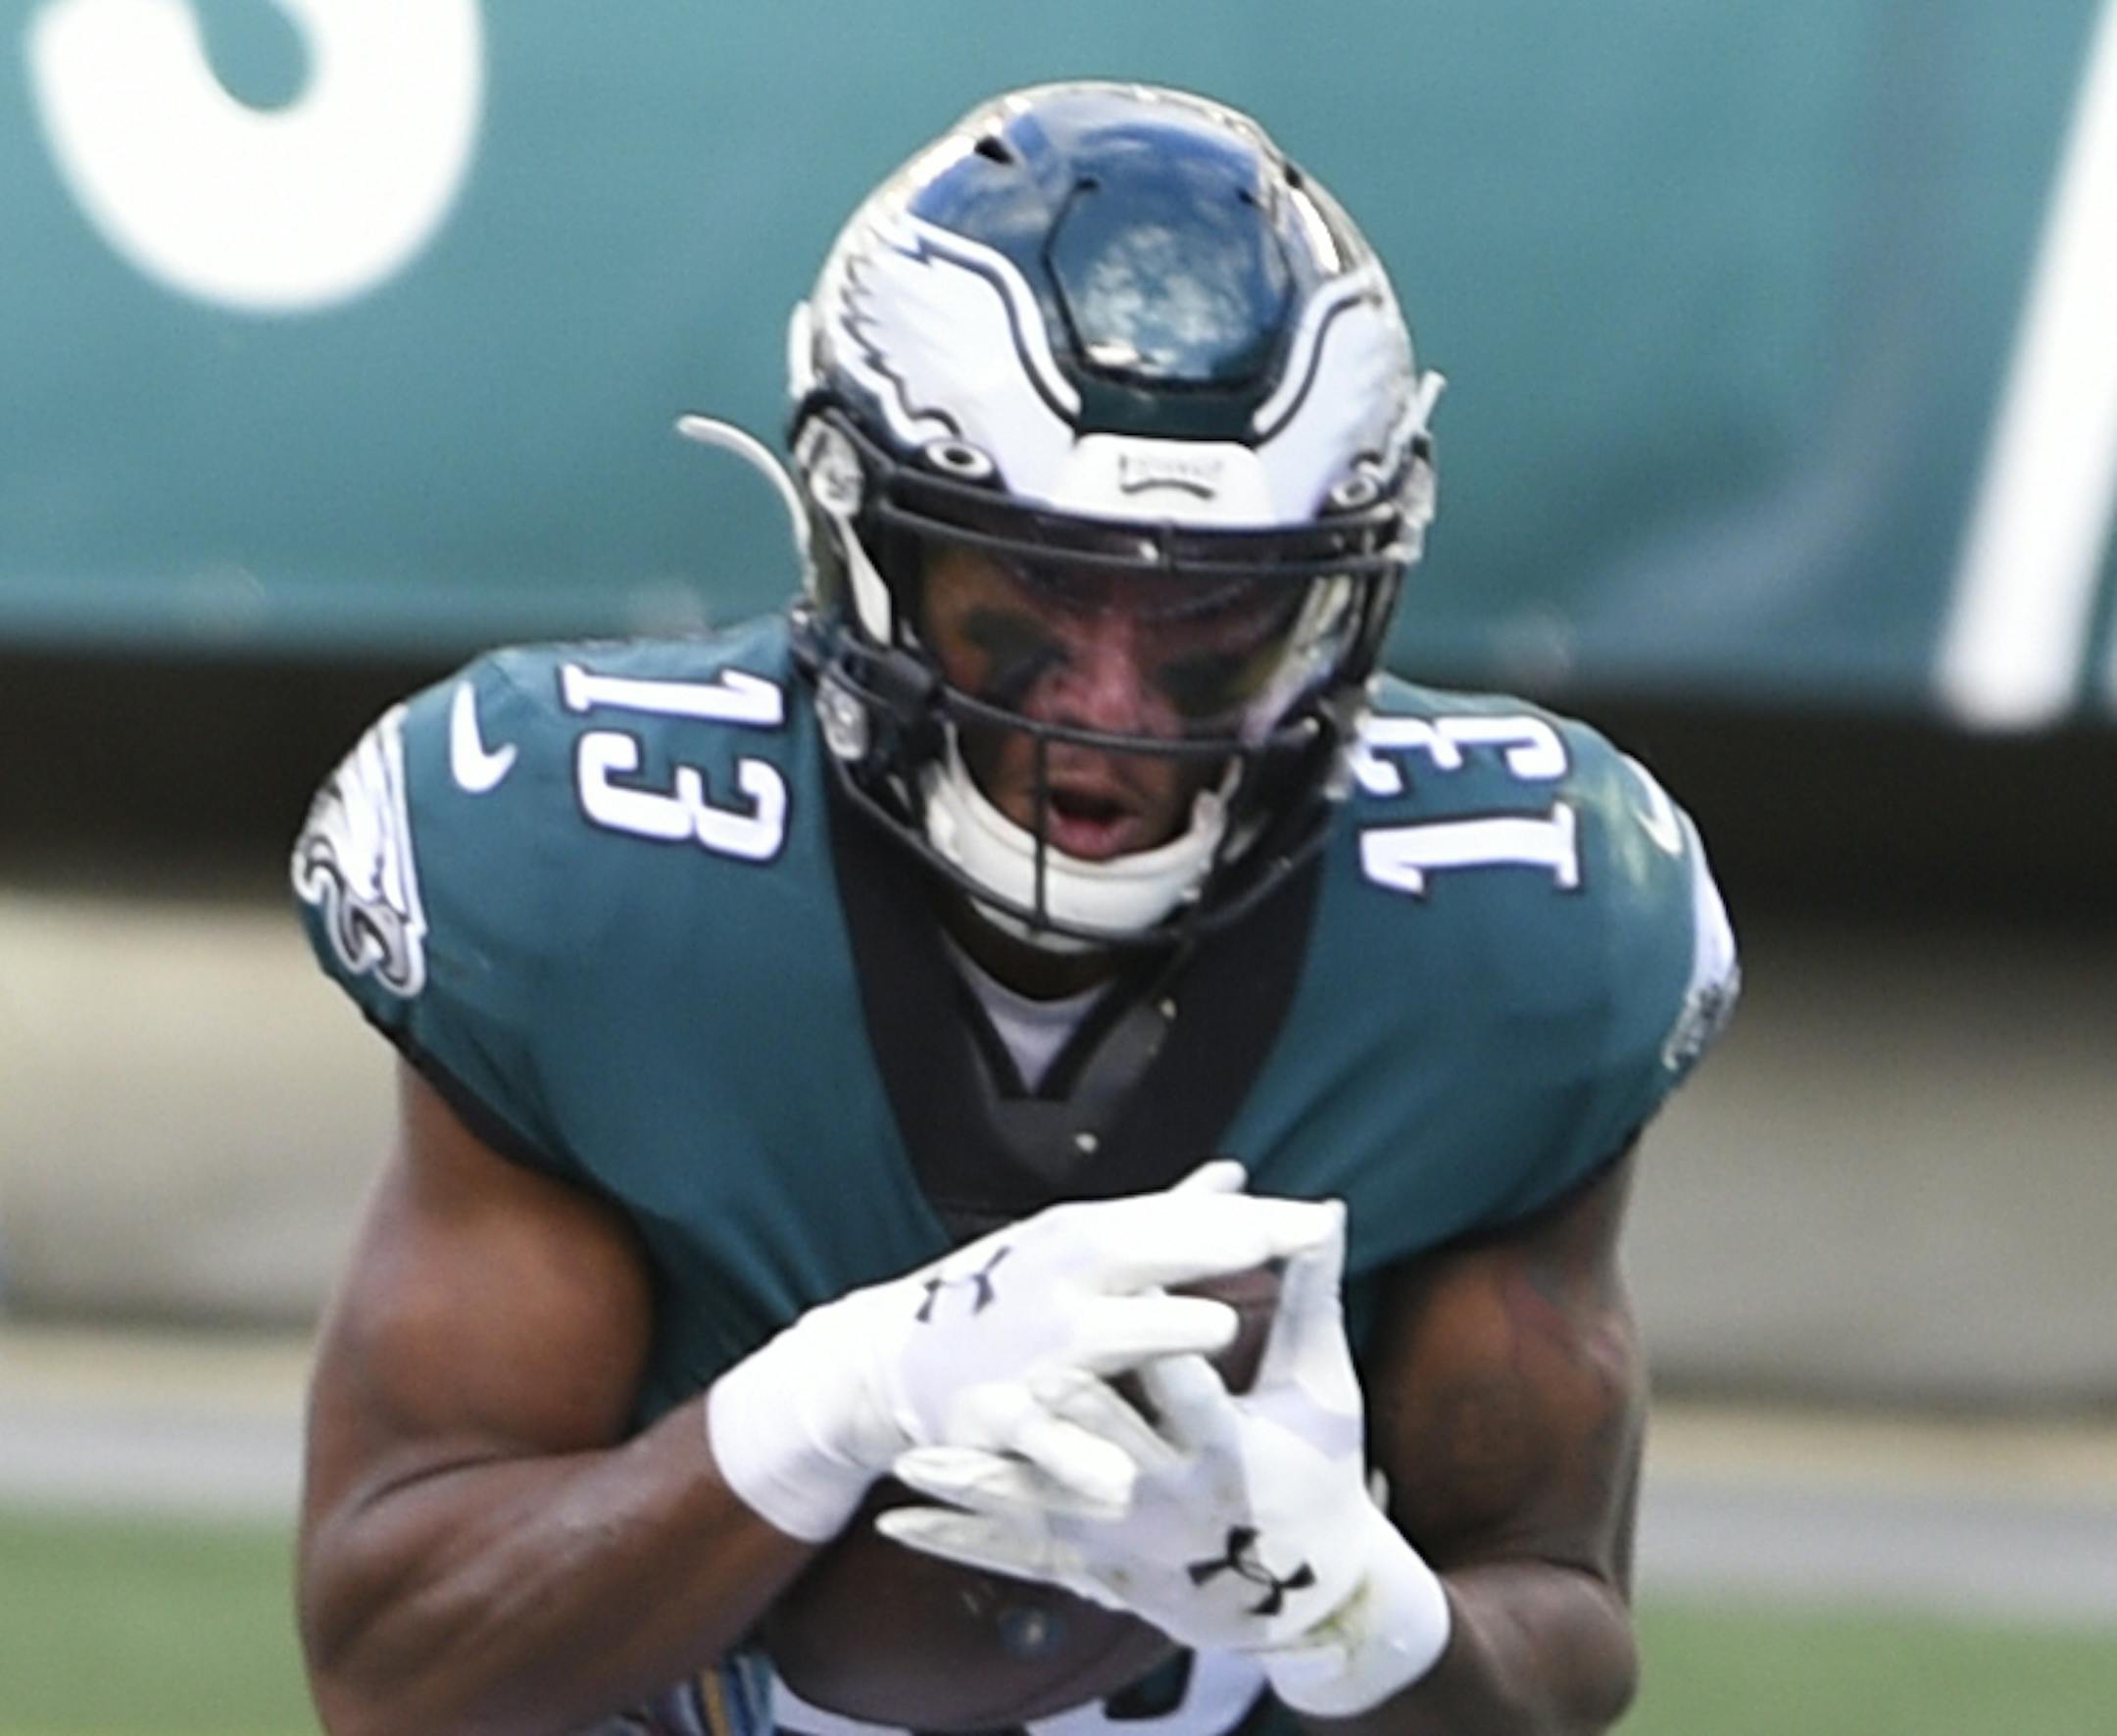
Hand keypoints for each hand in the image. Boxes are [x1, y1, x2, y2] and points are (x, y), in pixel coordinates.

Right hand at [706, 1161, 1338, 1542]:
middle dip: (1208, 1250)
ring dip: (1156, 1333)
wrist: (892, 1359)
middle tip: (1279, 1245)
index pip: (1178, 1222)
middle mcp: (1058, 1285)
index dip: (1249, 1221)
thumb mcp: (1078, 1246)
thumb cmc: (1010, 1296)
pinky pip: (1048, 1441)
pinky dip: (1080, 1459)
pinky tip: (1125, 1477)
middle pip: (1143, 1260)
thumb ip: (1165, 1220)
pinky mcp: (1000, 1420)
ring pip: (1102, 1340)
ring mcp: (1029, 1351)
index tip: (1317, 1217)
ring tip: (1220, 1328)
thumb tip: (1238, 1177)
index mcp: (1083, 1240)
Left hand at [879, 1207, 1452, 1716]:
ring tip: (918, 1462)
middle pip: (1113, 1451)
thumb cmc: (1317, 1474)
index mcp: (1229, 1452)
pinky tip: (894, 1523)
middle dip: (1072, 1413)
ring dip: (979, 1485)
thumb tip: (1325, 1211)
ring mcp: (1123, 1538)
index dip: (1177, 1360)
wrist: (1297, 1590)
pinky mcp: (1091, 1565)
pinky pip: (1014, 1552)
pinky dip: (954, 1540)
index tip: (1151, 1319)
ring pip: (1045, 1508)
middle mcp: (1172, 1499)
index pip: (1199, 1403)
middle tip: (1031, 1374)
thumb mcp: (1323, 1388)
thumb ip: (1312, 1299)